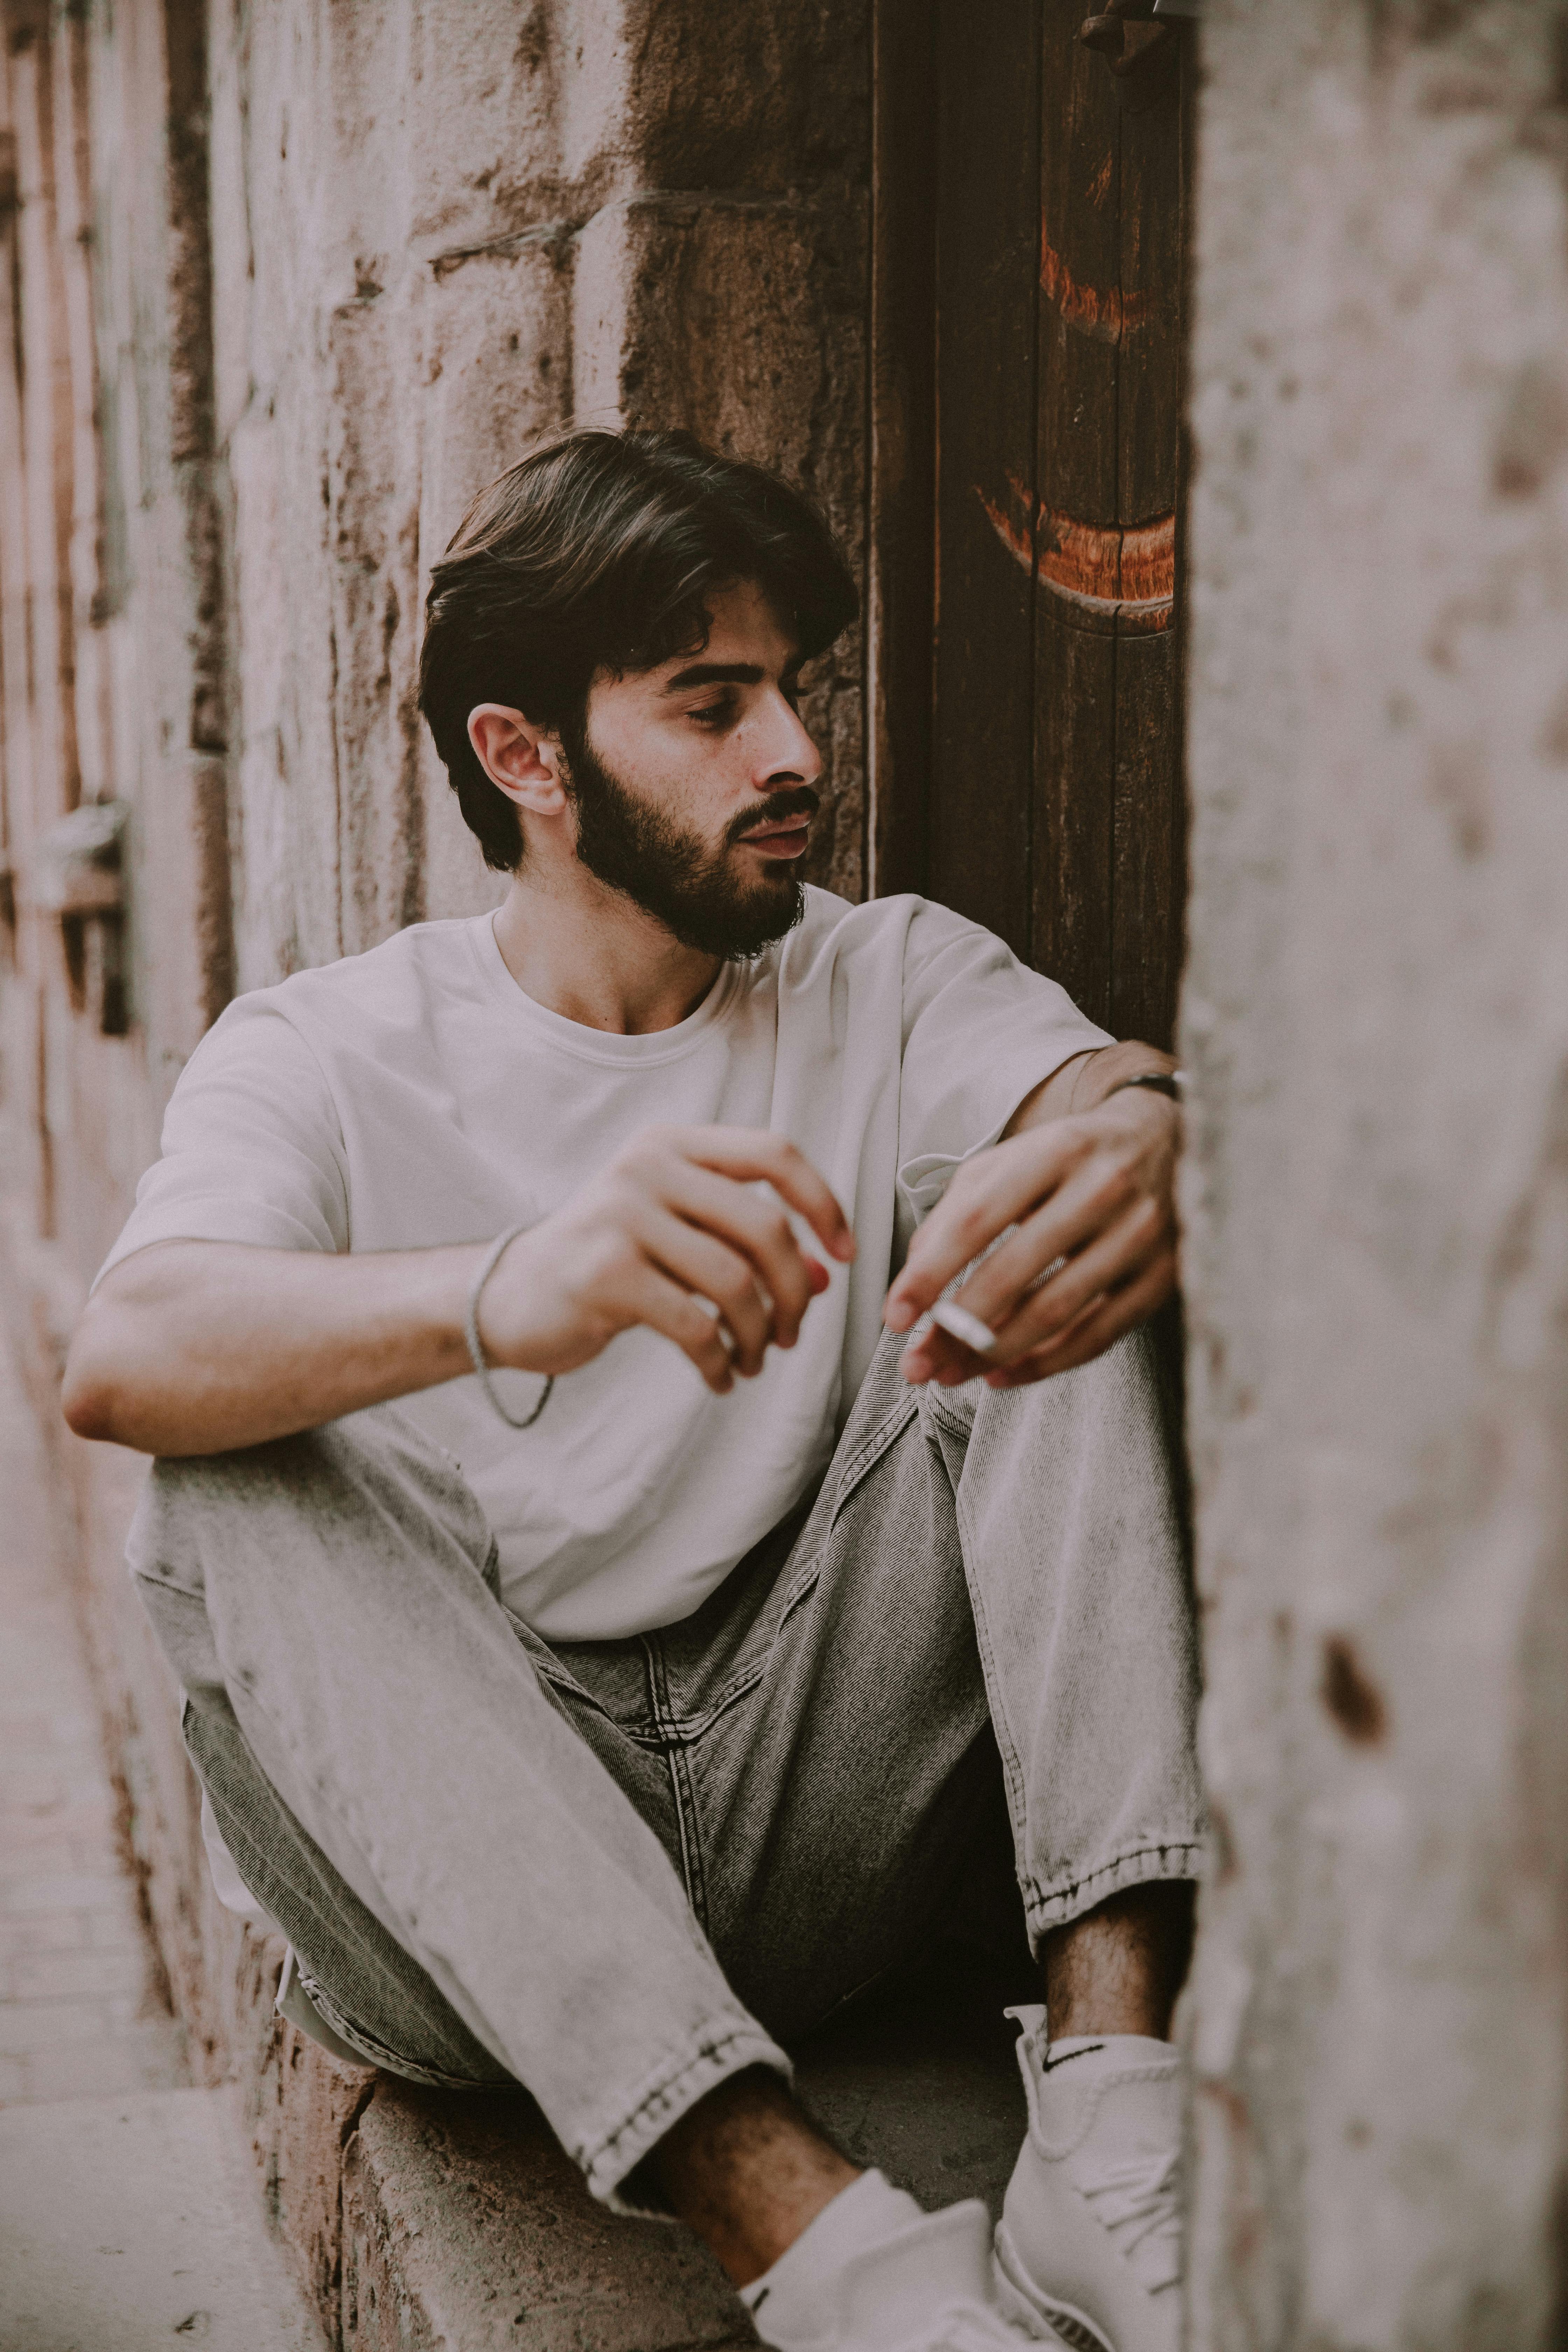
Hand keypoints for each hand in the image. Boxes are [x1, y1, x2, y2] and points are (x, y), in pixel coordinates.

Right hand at [478, 1126, 854, 1395]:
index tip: (845, 1255)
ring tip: (755, 1359)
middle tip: (792, 1333)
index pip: (775, 1154)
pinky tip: (721, 1378)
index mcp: (672, 1145)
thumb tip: (826, 1277)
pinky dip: (720, 1361)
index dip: (824, 1203)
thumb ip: (746, 1247)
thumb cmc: (608, 1264)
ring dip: (759, 1333)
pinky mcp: (605, 1273)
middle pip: (766, 1226)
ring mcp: (622, 1216)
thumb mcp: (680, 1240)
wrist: (510, 1296)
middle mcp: (647, 1167)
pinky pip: (695, 1325)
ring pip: (735, 1281)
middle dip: (796, 1291)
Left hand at [883, 1090, 1177, 1387]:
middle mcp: (1101, 1188)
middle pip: (1014, 1271)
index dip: (930, 1273)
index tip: (893, 1316)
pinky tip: (1003, 1375)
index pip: (977, 1219)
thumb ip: (958, 1209)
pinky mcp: (1162, 1276)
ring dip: (994, 1353)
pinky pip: (1098, 1335)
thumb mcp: (1010, 1162)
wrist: (1165, 1140)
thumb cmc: (1067, 1159)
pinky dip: (1046, 1364)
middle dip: (956, 1328)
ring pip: (1056, 1310)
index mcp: (1053, 1151)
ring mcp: (1138, 1234)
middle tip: (916, 1365)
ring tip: (951, 1375)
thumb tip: (917, 1276)